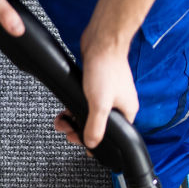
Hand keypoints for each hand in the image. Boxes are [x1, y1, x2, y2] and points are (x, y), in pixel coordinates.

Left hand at [53, 28, 136, 154]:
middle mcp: (119, 104)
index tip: (84, 146)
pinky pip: (86, 102)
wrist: (102, 41)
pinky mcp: (98, 84)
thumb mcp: (100, 105)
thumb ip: (95, 126)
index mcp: (127, 112)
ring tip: (62, 122)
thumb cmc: (107, 68)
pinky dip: (75, 107)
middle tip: (68, 132)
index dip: (98, 143)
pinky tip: (65, 109)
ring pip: (90, 114)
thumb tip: (91, 143)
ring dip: (74, 120)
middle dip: (80, 131)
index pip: (115, 136)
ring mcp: (109, 94)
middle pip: (100, 126)